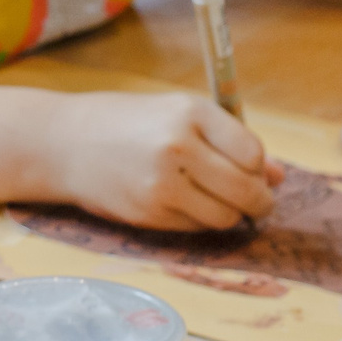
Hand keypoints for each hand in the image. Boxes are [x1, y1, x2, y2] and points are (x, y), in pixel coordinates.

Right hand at [53, 91, 282, 229]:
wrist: (62, 143)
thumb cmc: (126, 123)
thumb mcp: (177, 115)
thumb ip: (228, 142)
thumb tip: (279, 177)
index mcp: (190, 113)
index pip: (252, 152)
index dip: (259, 166)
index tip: (254, 170)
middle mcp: (177, 146)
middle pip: (246, 189)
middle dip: (260, 201)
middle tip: (259, 203)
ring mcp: (161, 183)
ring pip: (224, 216)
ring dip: (232, 216)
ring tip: (222, 205)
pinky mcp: (148, 213)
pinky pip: (195, 227)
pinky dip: (201, 222)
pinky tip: (187, 206)